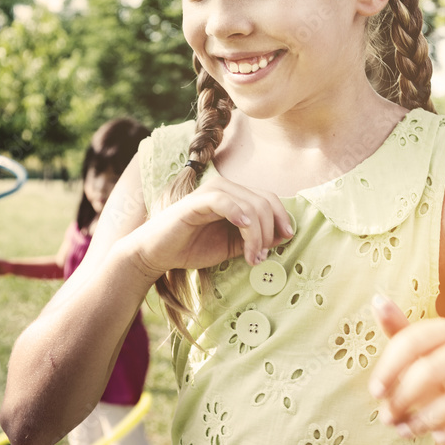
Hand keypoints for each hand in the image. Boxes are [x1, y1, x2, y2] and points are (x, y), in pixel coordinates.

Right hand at [130, 177, 293, 276]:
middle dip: (269, 232)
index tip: (287, 239)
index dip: (282, 217)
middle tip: (262, 257)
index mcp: (235, 195)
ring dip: (257, 234)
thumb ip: (256, 238)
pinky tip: (243, 229)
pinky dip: (239, 215)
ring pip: (250, 204)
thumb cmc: (193, 247)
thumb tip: (285, 235)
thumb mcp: (233, 245)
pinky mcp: (196, 201)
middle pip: (264, 202)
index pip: (269, 198)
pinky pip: (225, 202)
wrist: (157, 254)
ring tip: (252, 256)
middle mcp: (225, 188)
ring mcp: (210, 192)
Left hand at [369, 294, 444, 444]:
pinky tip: (438, 439)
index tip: (375, 392)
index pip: (412, 341)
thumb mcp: (421, 356)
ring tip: (406, 431)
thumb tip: (377, 299)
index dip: (389, 367)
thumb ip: (399, 332)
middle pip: (430, 370)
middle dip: (402, 398)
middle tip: (387, 418)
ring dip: (422, 421)